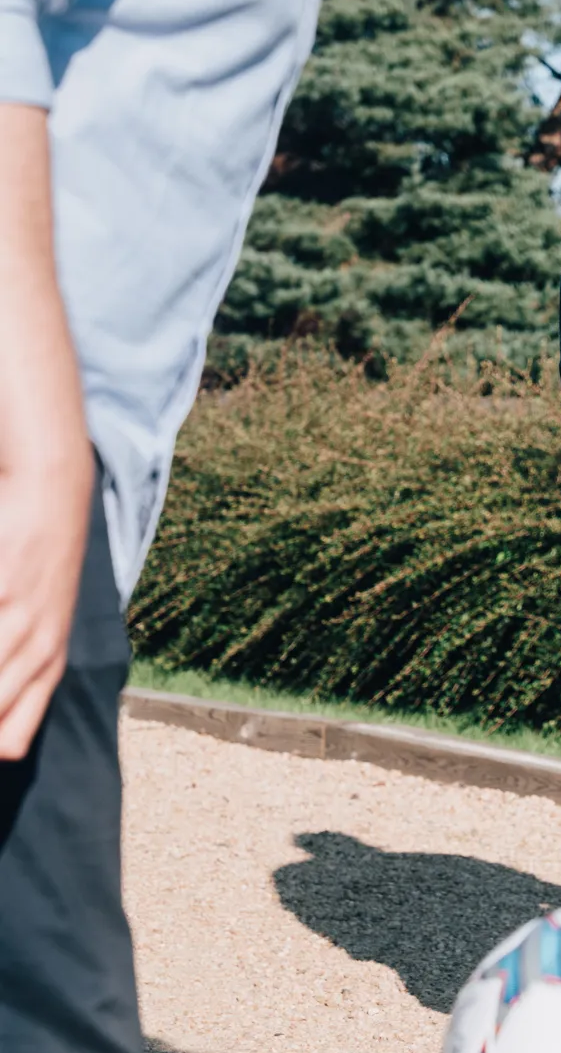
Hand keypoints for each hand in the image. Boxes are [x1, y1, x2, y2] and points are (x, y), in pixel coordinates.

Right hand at [0, 101, 93, 759]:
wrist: (14, 292)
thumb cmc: (4, 368)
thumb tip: (4, 534)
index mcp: (50, 509)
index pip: (43, 618)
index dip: (26, 686)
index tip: (7, 744)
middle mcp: (63, 507)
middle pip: (47, 627)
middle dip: (21, 700)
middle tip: (2, 760)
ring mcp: (54, 485)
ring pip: (37, 601)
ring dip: (15, 671)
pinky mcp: (42, 461)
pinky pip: (22, 546)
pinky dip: (11, 602)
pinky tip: (2, 648)